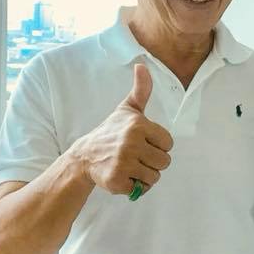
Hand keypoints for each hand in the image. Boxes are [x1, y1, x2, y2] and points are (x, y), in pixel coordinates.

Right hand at [71, 63, 173, 195]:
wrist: (85, 156)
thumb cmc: (111, 131)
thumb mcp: (127, 109)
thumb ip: (141, 90)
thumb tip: (142, 64)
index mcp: (138, 125)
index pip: (168, 143)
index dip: (158, 145)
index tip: (143, 142)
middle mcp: (131, 143)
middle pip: (164, 162)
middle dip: (153, 162)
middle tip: (136, 156)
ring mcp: (124, 163)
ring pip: (155, 177)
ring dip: (145, 175)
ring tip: (130, 165)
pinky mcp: (117, 181)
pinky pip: (141, 189)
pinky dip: (134, 186)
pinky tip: (123, 175)